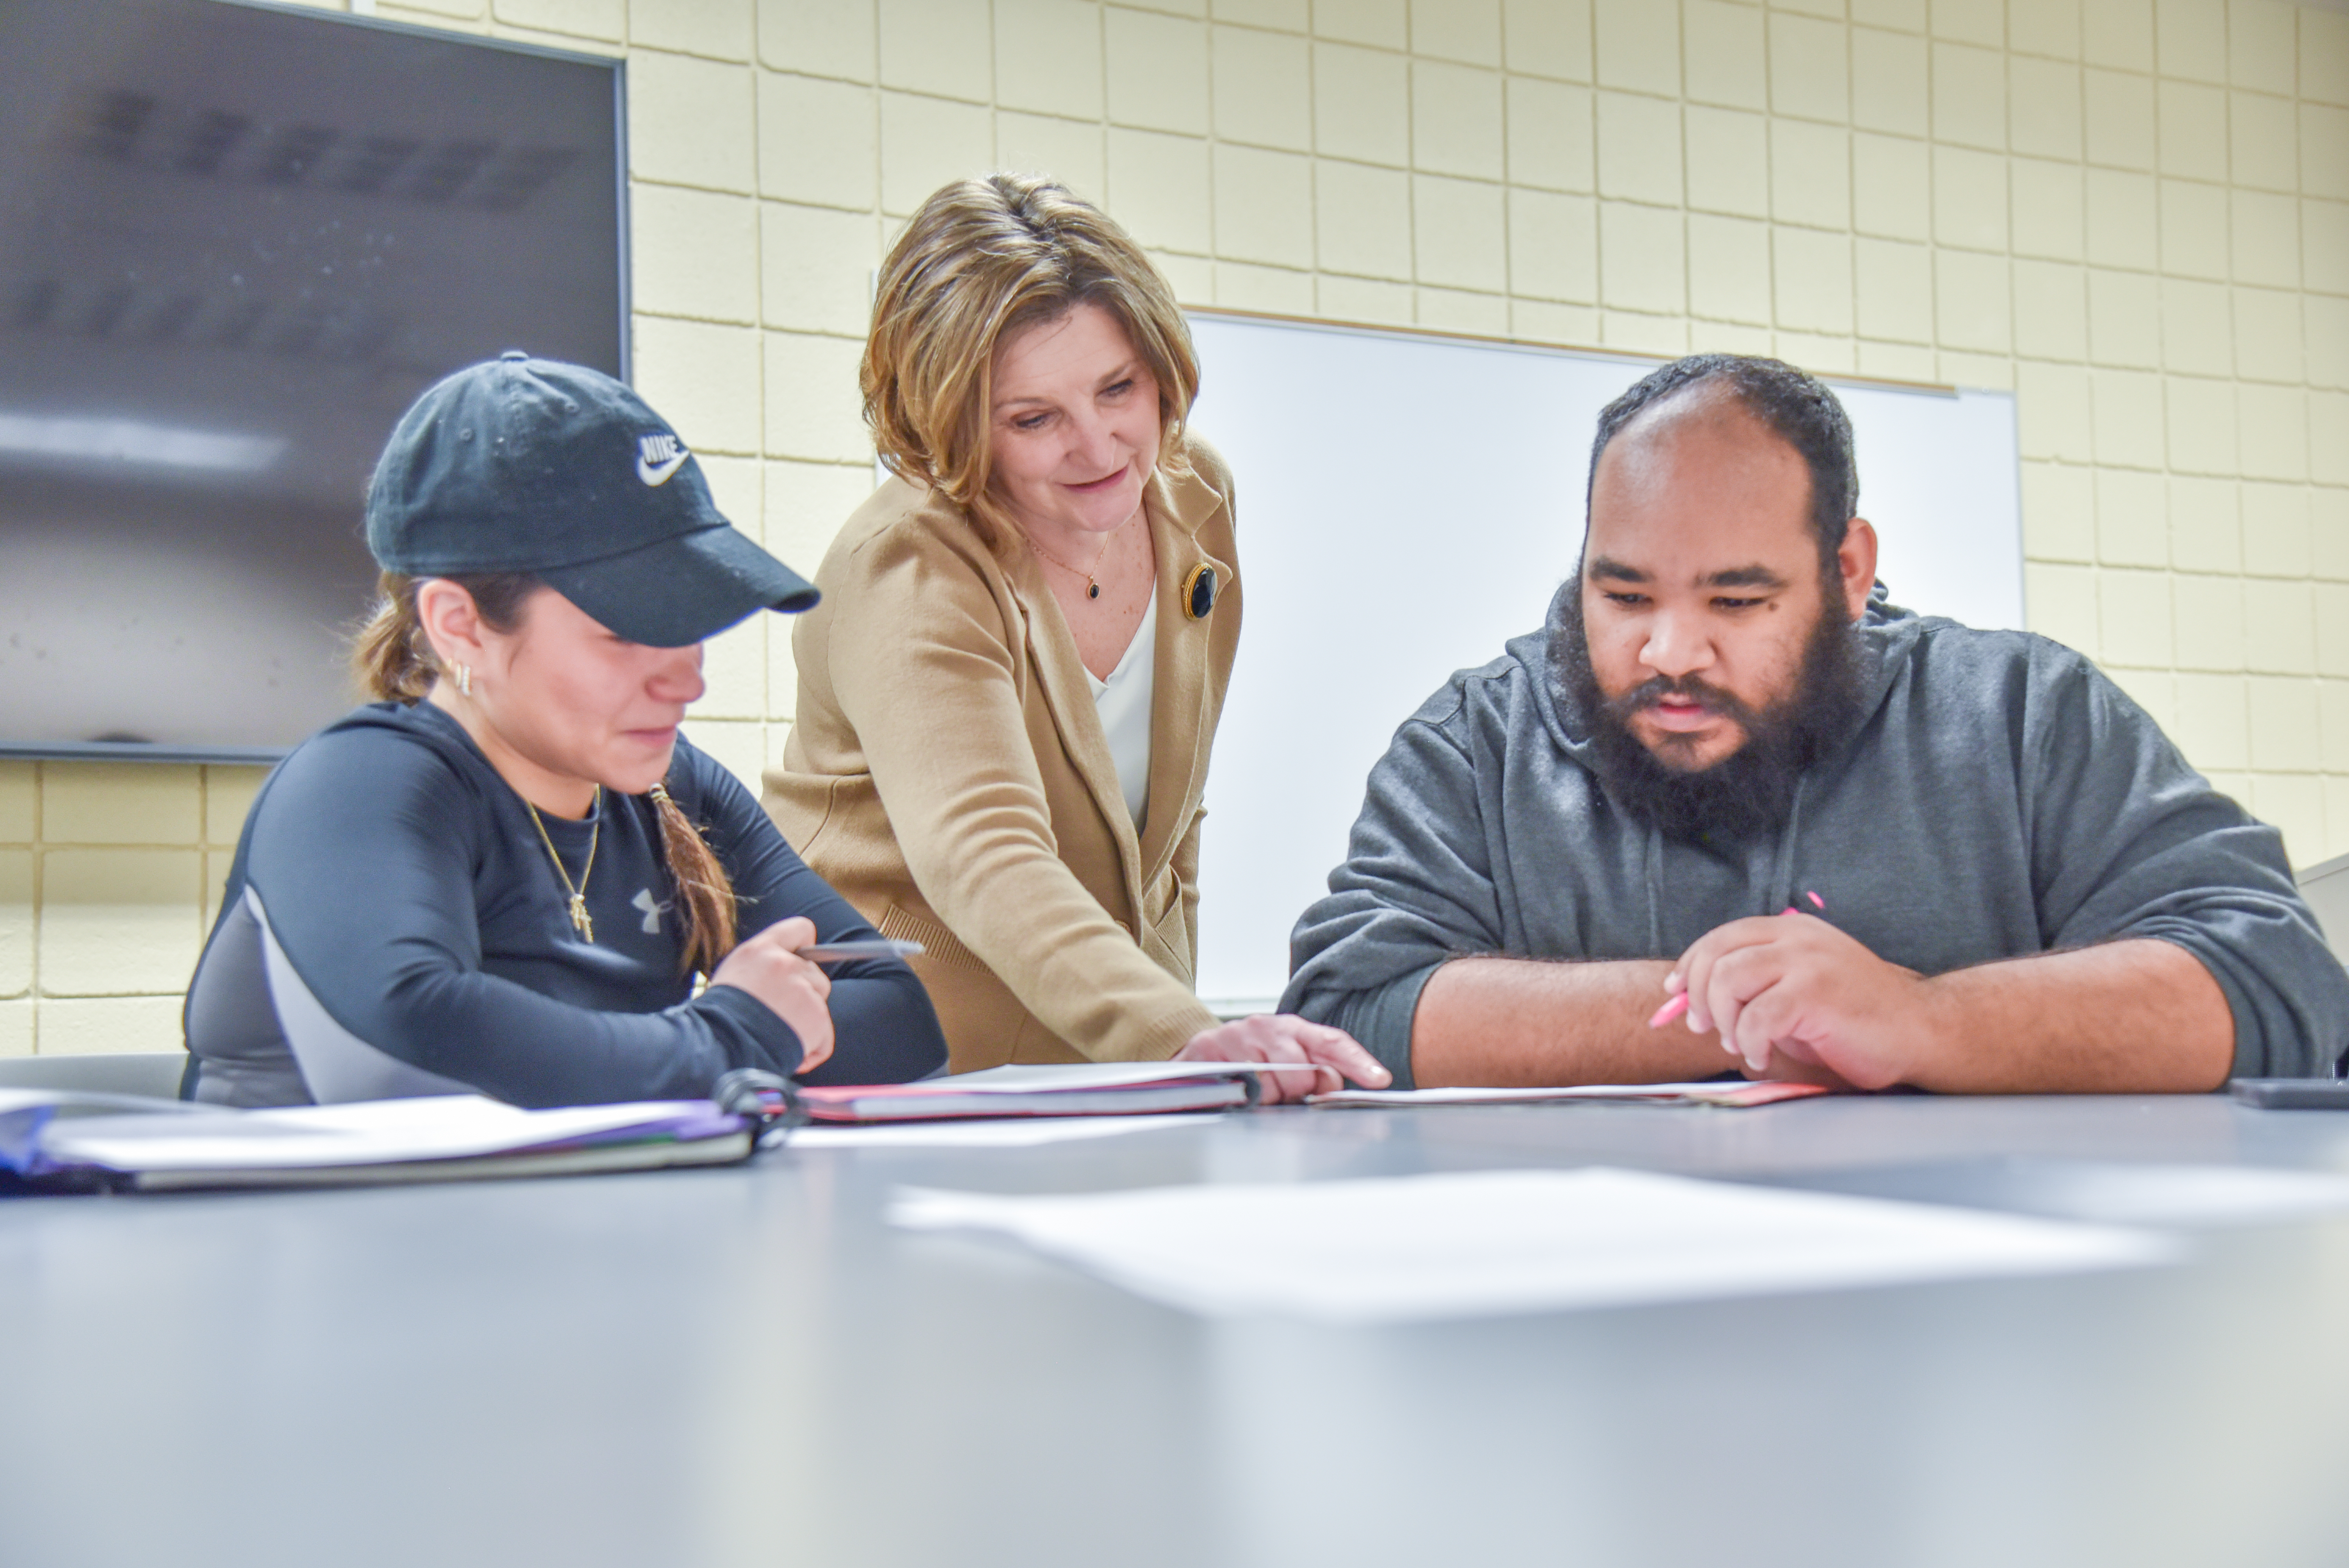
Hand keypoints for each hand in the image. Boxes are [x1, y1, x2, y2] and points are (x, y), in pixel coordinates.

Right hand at [710, 916, 835, 1076]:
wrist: (719, 1049)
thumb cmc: (718, 1019)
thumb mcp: (733, 977)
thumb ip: (762, 966)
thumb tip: (785, 968)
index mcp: (761, 950)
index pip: (800, 929)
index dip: (805, 946)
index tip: (799, 962)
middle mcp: (784, 964)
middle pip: (814, 972)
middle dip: (804, 993)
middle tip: (778, 1015)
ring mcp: (803, 989)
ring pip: (820, 1002)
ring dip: (807, 1021)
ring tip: (779, 1036)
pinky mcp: (817, 1016)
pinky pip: (825, 1036)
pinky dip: (813, 1049)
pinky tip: (792, 1054)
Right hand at [1176, 1015, 1390, 1104]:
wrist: (1200, 1053)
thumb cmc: (1250, 1060)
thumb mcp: (1287, 1062)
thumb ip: (1316, 1073)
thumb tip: (1332, 1088)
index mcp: (1292, 1028)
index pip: (1331, 1041)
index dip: (1357, 1061)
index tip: (1379, 1079)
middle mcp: (1266, 1026)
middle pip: (1302, 1072)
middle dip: (1297, 1091)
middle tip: (1283, 1092)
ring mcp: (1236, 1036)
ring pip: (1270, 1085)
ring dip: (1267, 1097)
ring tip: (1257, 1090)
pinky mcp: (1208, 1048)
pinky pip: (1238, 1087)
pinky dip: (1243, 1096)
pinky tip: (1239, 1089)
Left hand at [1663, 911, 1930, 1089]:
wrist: (1919, 1031)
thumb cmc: (1855, 1019)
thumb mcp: (1796, 990)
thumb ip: (1753, 987)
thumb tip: (1689, 1002)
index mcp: (1792, 931)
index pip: (1722, 937)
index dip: (1690, 965)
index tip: (1675, 994)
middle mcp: (1798, 938)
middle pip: (1717, 955)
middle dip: (1698, 996)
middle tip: (1707, 1028)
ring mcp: (1808, 961)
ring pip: (1729, 980)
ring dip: (1724, 1020)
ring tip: (1743, 1044)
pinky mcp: (1816, 992)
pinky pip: (1757, 1016)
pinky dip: (1751, 1042)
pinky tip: (1764, 1055)